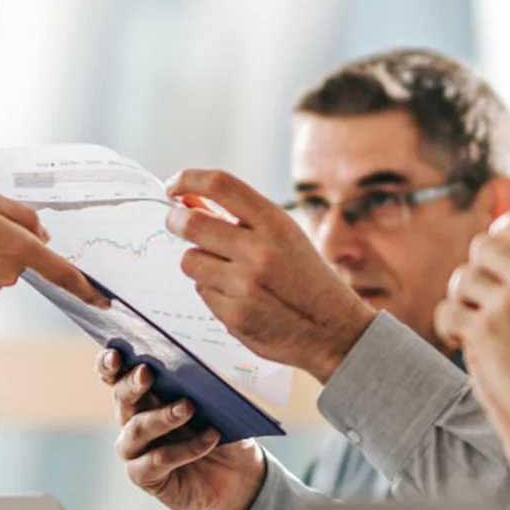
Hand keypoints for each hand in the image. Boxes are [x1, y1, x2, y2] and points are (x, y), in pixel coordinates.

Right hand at [100, 349, 265, 509]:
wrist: (237, 476)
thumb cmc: (221, 431)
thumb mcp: (215, 404)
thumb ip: (199, 386)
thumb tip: (198, 364)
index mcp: (143, 395)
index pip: (116, 375)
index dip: (108, 364)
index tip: (116, 355)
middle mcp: (132, 420)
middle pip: (121, 398)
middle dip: (131, 384)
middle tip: (146, 373)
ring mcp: (135, 450)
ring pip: (136, 430)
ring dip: (161, 417)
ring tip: (188, 407)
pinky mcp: (144, 475)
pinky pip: (158, 459)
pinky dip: (185, 448)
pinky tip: (210, 438)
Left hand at [162, 171, 375, 380]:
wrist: (335, 330)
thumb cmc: (305, 277)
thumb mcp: (284, 236)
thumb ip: (242, 218)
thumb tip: (189, 201)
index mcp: (275, 223)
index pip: (220, 185)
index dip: (188, 179)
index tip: (174, 185)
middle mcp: (259, 251)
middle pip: (190, 223)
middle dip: (174, 219)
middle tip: (176, 221)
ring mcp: (245, 285)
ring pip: (190, 260)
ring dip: (198, 262)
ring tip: (223, 269)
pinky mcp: (235, 316)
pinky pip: (202, 292)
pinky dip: (213, 291)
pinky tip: (239, 297)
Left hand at [435, 212, 509, 445]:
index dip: (505, 229)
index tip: (501, 246)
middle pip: (483, 246)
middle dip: (480, 265)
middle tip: (484, 288)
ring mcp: (504, 306)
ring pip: (462, 278)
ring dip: (463, 296)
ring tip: (471, 315)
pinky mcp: (482, 334)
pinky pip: (447, 311)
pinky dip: (447, 323)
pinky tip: (458, 336)